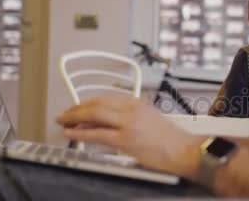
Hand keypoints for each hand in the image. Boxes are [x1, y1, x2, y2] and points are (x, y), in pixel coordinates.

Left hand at [56, 96, 201, 177]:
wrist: (184, 150)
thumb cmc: (172, 140)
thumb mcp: (151, 119)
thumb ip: (132, 117)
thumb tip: (110, 122)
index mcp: (138, 103)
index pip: (106, 98)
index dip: (88, 103)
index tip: (79, 107)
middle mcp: (132, 110)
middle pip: (97, 103)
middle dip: (77, 108)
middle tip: (66, 113)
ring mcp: (128, 124)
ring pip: (94, 114)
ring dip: (75, 117)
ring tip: (64, 121)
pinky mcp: (125, 140)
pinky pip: (97, 134)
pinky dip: (81, 132)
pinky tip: (72, 133)